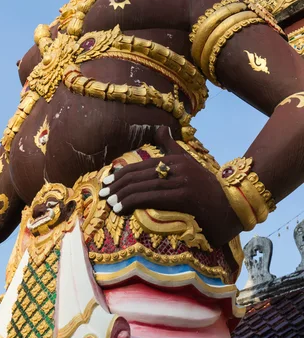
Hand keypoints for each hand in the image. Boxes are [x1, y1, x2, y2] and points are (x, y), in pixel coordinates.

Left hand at [99, 127, 241, 247]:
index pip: (143, 165)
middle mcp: (178, 167)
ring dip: (123, 195)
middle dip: (119, 184)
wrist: (234, 206)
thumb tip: (161, 128)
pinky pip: (153, 197)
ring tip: (110, 203)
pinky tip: (122, 208)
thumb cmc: (208, 188)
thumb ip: (172, 147)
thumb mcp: (189, 163)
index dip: (123, 173)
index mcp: (176, 159)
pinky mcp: (184, 197)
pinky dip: (134, 202)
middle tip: (103, 193)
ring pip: (144, 186)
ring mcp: (182, 181)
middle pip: (141, 174)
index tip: (108, 181)